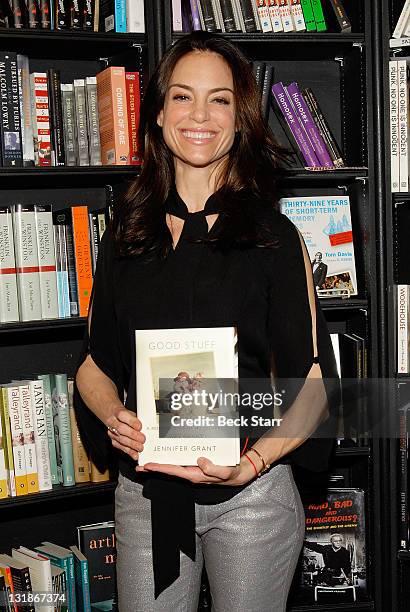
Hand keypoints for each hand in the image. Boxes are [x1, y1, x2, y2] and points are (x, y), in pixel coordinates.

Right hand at [106, 408, 144, 460]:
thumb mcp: (130, 412)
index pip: (123, 415)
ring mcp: (111, 432)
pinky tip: (135, 454)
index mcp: (117, 412)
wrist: (111, 415)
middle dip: (133, 435)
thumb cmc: (123, 415)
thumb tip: (146, 425)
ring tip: (140, 448)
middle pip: (121, 429)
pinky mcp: (113, 440)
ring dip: (132, 445)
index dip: (131, 421)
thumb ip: (137, 418)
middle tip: (142, 439)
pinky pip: (120, 447)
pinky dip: (129, 451)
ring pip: (120, 439)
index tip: (140, 426)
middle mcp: (112, 422)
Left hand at [135, 453, 256, 485]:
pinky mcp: (196, 465)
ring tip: (146, 460)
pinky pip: (180, 462)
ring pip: (172, 466)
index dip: (160, 468)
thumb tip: (200, 460)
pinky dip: (170, 459)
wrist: (238, 473)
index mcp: (196, 475)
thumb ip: (213, 469)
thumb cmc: (231, 474)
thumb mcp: (225, 472)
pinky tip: (165, 455)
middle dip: (154, 467)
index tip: (148, 465)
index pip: (174, 471)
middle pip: (169, 470)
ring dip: (160, 463)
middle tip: (139, 464)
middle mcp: (191, 473)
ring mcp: (193, 469)